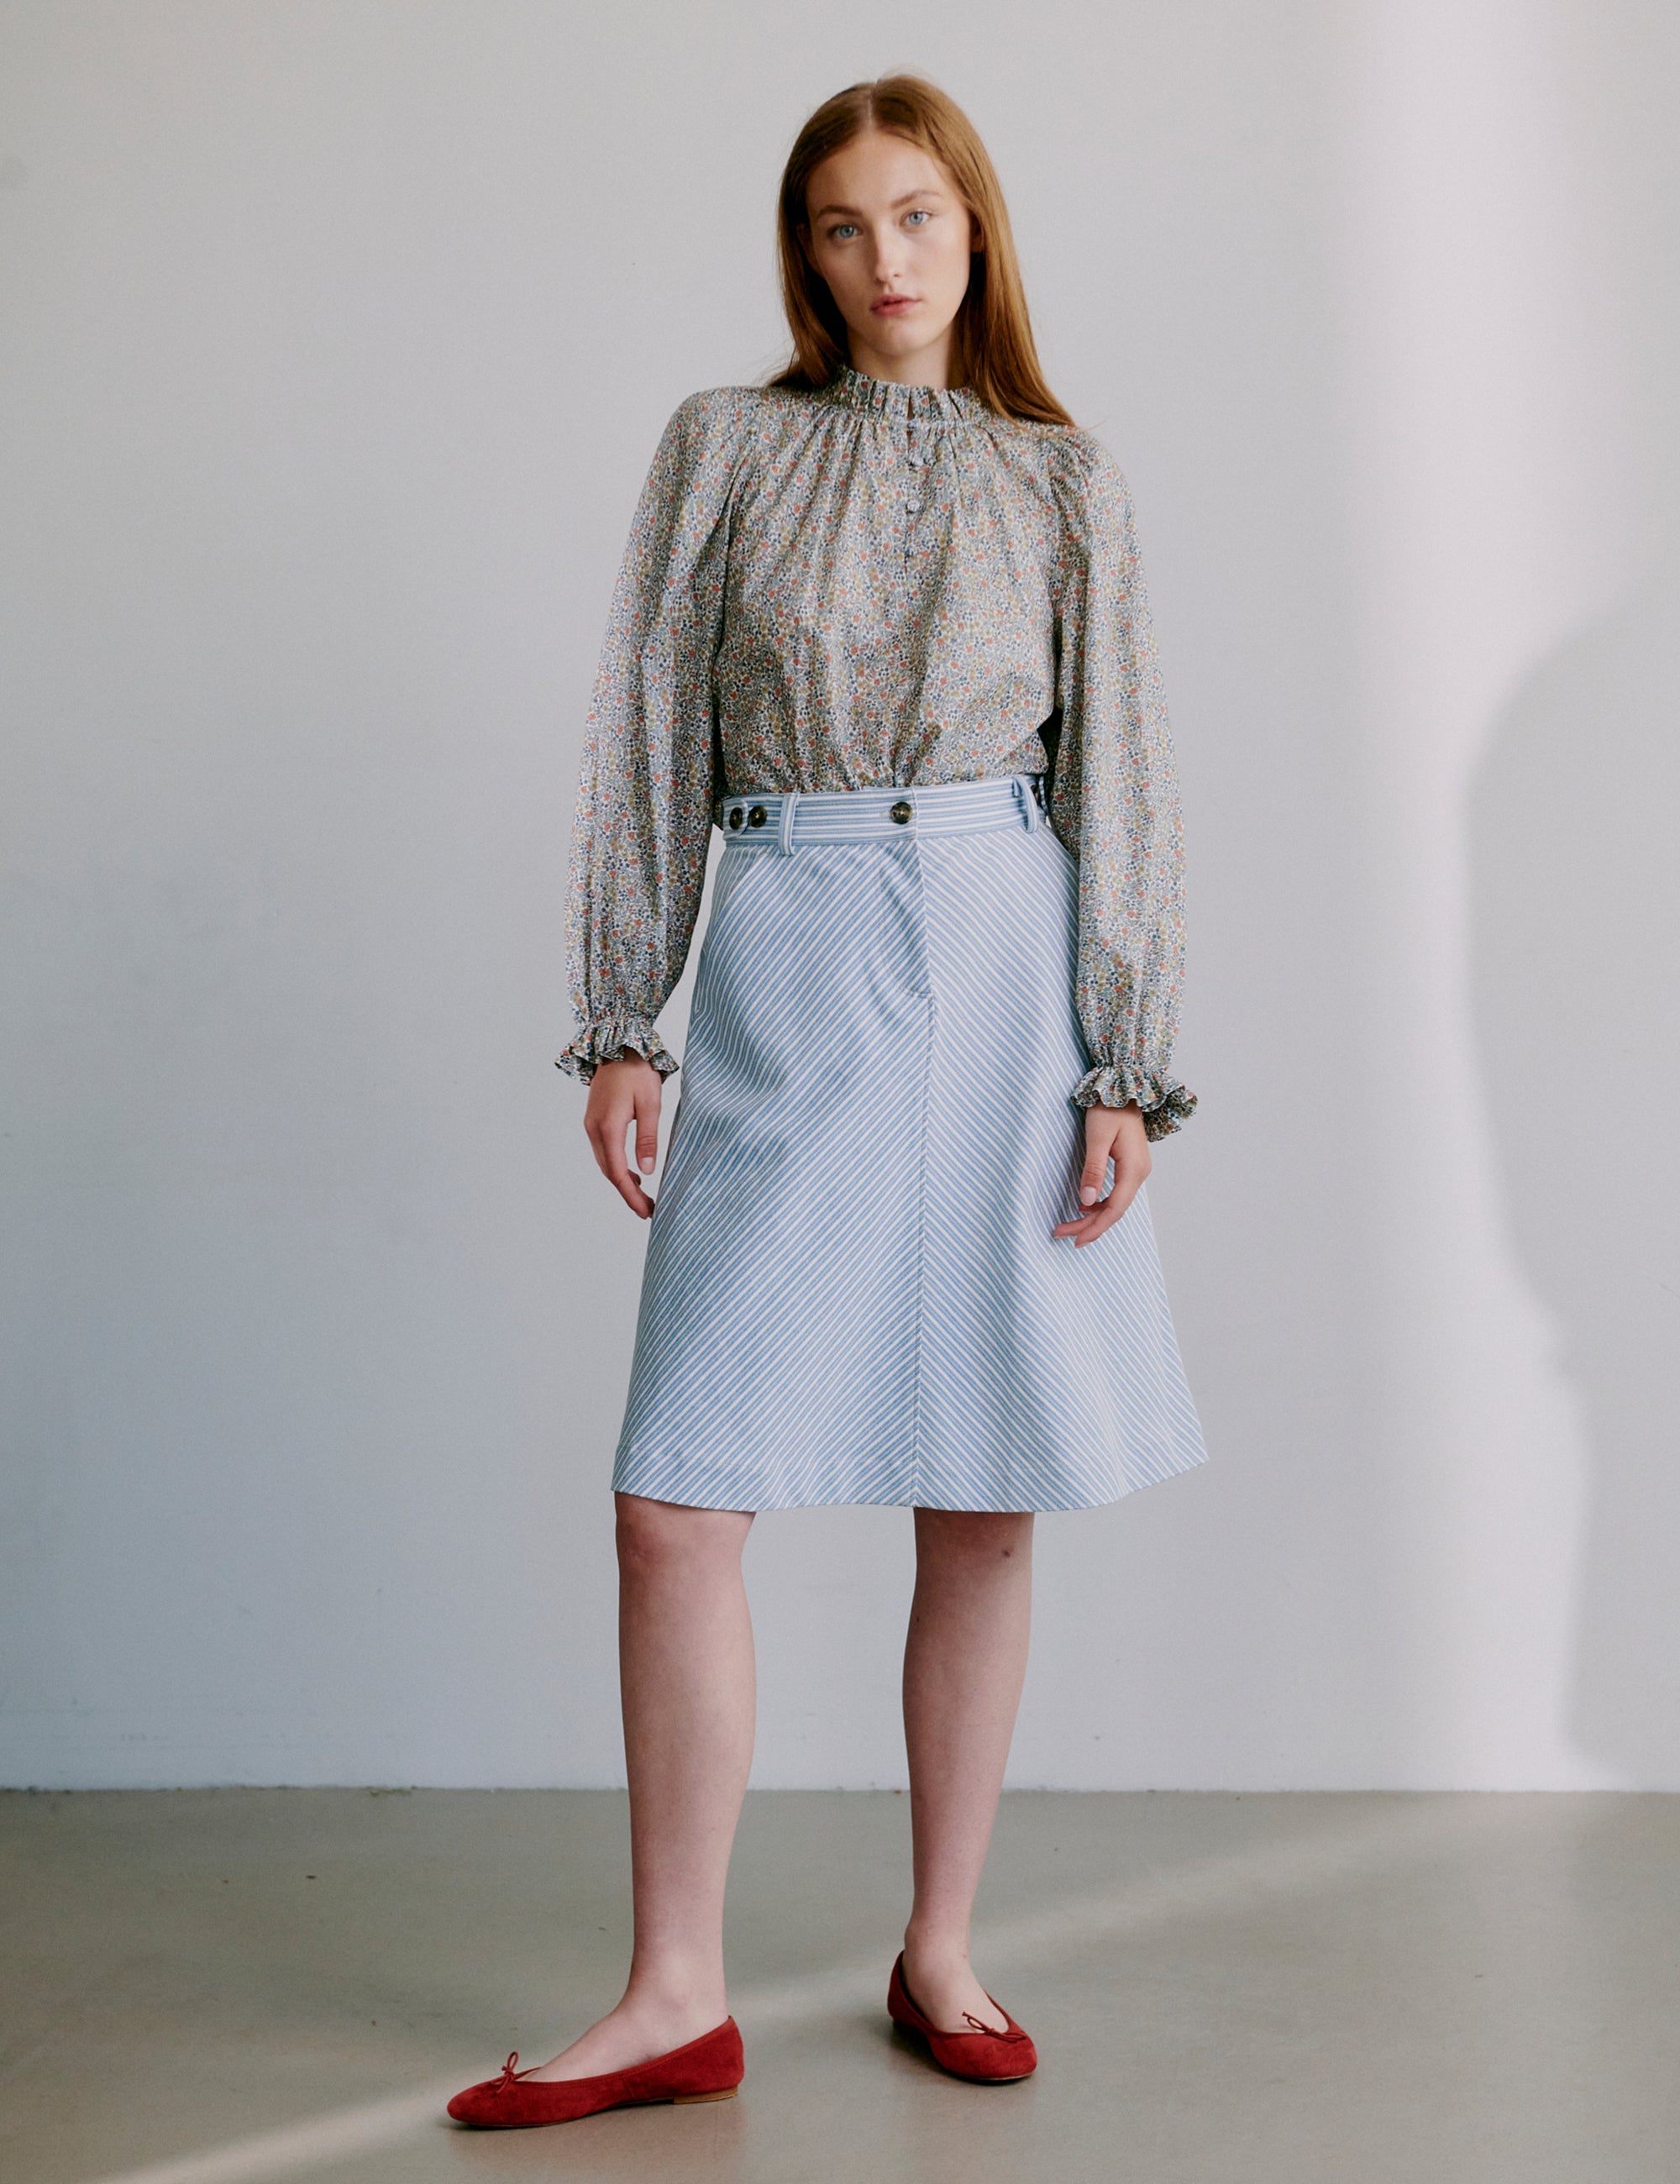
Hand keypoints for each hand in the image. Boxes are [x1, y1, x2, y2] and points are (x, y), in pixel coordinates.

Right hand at [583, 1053, 664, 1218]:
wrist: (618, 1045)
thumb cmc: (637, 1071)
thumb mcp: (650, 1104)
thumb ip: (647, 1138)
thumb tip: (647, 1171)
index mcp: (608, 1127)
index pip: (618, 1172)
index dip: (631, 1196)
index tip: (646, 1211)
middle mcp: (594, 1129)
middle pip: (609, 1172)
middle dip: (628, 1194)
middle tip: (648, 1210)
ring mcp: (591, 1125)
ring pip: (605, 1163)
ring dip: (622, 1181)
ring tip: (643, 1196)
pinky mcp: (594, 1120)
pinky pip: (604, 1151)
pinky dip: (617, 1166)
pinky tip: (632, 1172)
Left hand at [1052, 1100, 1150, 1247]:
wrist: (1123, 1089)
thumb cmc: (1109, 1109)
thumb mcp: (1096, 1138)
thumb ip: (1093, 1170)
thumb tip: (1087, 1202)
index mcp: (1134, 1169)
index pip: (1115, 1209)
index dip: (1095, 1228)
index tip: (1075, 1239)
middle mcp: (1139, 1174)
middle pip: (1115, 1211)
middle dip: (1089, 1226)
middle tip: (1063, 1234)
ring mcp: (1136, 1171)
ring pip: (1115, 1204)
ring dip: (1093, 1217)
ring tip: (1069, 1225)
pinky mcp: (1130, 1167)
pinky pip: (1116, 1193)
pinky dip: (1100, 1205)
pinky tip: (1084, 1207)